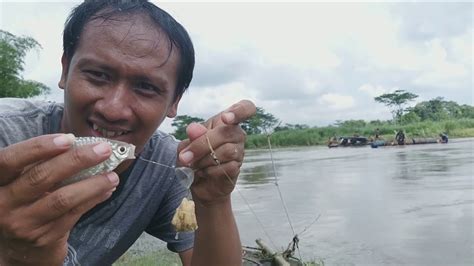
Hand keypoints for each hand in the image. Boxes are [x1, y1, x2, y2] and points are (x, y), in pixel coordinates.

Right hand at [0, 134, 119, 264]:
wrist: (21, 248)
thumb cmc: (26, 201)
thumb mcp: (22, 182)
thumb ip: (41, 164)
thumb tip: (82, 145)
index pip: (10, 160)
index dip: (38, 148)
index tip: (69, 138)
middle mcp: (3, 204)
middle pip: (41, 177)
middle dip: (77, 160)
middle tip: (103, 149)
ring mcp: (23, 223)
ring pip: (62, 199)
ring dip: (92, 184)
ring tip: (113, 175)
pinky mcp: (43, 238)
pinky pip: (73, 214)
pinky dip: (93, 199)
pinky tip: (106, 190)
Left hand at [177, 100, 255, 204]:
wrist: (197, 183)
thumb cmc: (194, 158)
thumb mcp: (186, 145)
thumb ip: (191, 136)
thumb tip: (194, 129)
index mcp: (225, 122)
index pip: (246, 108)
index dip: (240, 111)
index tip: (226, 118)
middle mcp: (236, 134)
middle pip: (227, 133)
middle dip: (202, 145)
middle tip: (185, 156)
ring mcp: (239, 151)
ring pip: (228, 151)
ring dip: (205, 160)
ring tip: (195, 165)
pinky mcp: (237, 168)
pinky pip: (227, 167)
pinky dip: (210, 171)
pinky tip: (203, 172)